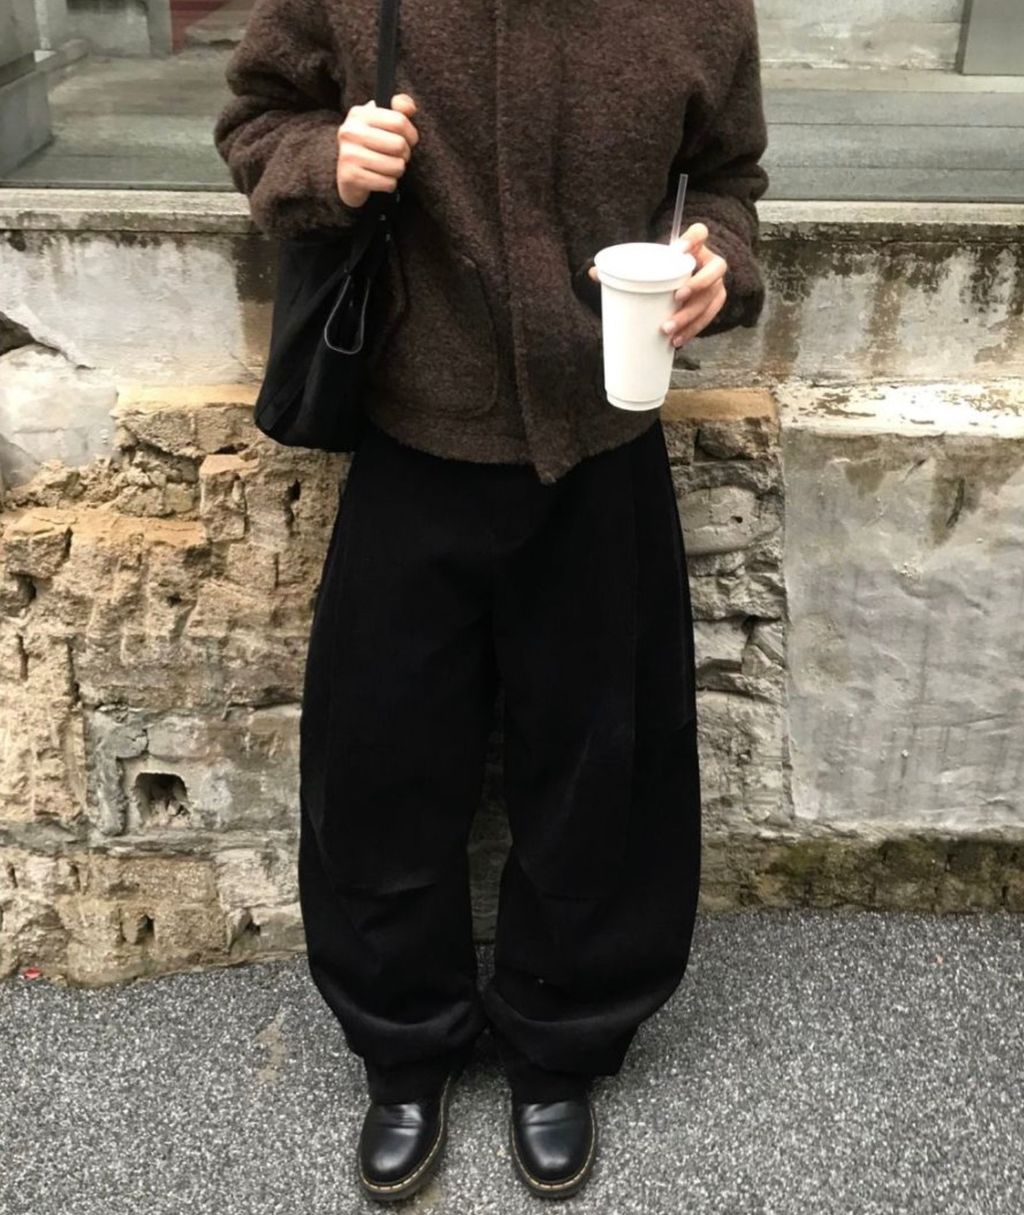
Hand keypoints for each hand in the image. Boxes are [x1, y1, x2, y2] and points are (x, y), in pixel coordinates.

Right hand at [337, 93, 418, 208]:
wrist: (348, 176)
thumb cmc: (371, 145)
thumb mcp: (383, 122)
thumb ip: (399, 109)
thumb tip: (409, 107)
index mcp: (359, 114)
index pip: (399, 121)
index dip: (411, 134)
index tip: (408, 140)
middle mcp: (350, 132)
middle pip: (399, 144)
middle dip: (405, 154)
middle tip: (397, 156)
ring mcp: (349, 155)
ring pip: (396, 166)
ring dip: (398, 170)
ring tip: (388, 168)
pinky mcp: (351, 177)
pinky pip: (388, 183)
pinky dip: (390, 184)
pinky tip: (380, 179)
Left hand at [588, 222, 728, 346]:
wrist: (683, 280)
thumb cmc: (664, 270)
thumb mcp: (650, 265)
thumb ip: (624, 267)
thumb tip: (593, 273)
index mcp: (695, 246)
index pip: (701, 233)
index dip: (693, 239)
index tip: (678, 249)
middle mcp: (711, 262)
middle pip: (713, 271)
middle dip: (697, 285)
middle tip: (676, 298)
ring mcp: (716, 284)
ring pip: (711, 299)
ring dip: (691, 316)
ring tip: (669, 329)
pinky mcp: (714, 303)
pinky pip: (709, 318)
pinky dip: (693, 330)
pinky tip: (678, 341)